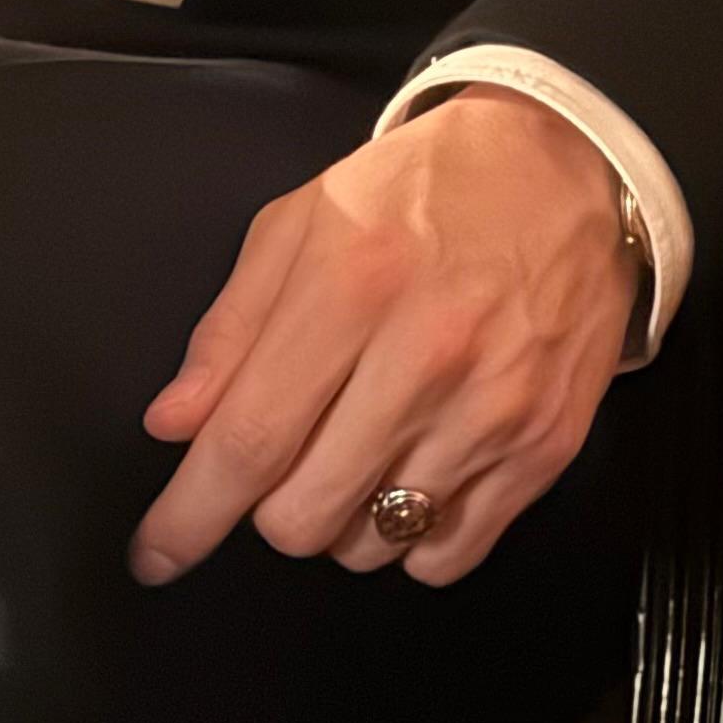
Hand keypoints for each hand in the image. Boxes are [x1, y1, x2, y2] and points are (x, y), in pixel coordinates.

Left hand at [131, 88, 636, 591]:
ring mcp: (493, 409)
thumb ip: (232, 324)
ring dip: (342, 519)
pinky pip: (448, 555)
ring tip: (358, 449)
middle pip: (303, 513)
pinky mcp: (544, 446)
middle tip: (288, 453)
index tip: (156, 552)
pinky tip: (412, 473)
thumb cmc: (427, 187)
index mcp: (354, 282)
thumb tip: (176, 423)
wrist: (565, 168)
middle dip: (268, 505)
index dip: (190, 514)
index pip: (251, 438)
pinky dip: (412, 538)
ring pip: (372, 542)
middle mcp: (428, 354)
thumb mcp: (307, 218)